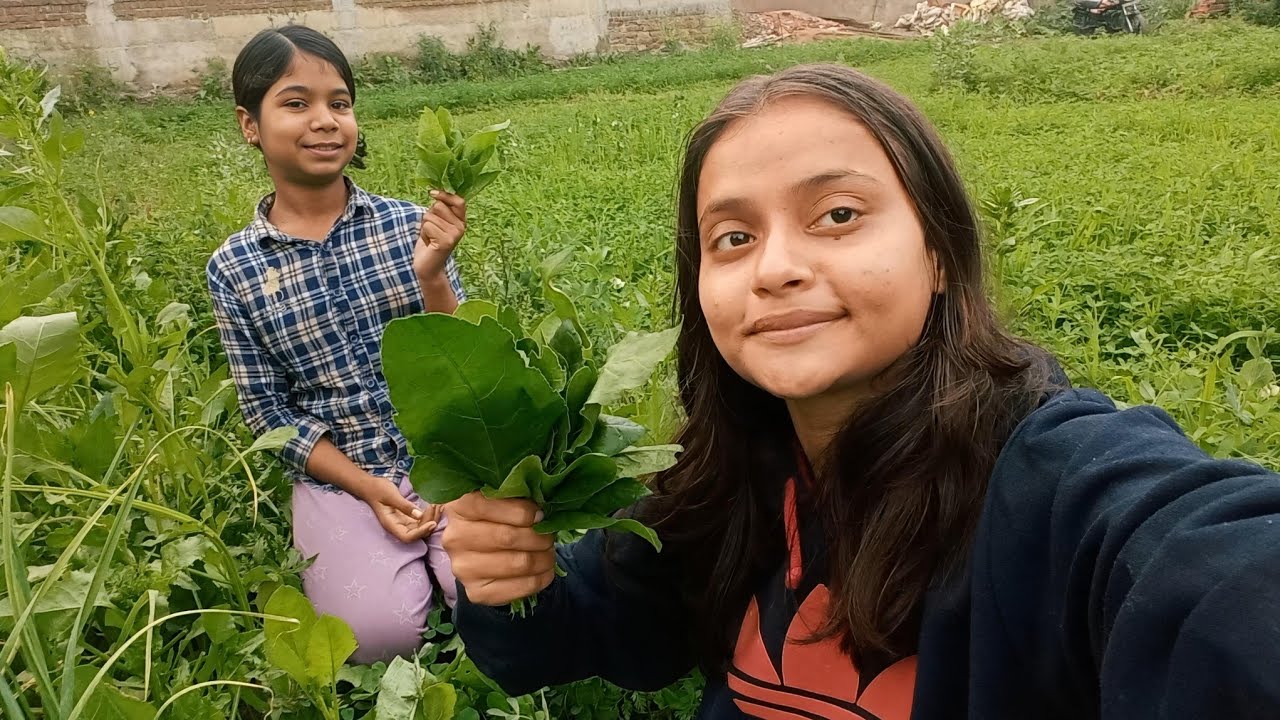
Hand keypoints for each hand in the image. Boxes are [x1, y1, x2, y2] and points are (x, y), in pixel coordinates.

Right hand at [365, 479, 437, 543]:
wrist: (371, 486)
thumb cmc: (378, 489)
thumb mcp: (391, 496)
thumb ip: (404, 506)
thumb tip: (419, 515)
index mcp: (391, 524)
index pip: (408, 537)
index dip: (421, 533)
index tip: (432, 523)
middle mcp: (398, 526)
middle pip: (417, 534)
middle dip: (429, 524)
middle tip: (437, 508)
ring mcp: (403, 522)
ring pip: (420, 527)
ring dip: (430, 519)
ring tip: (437, 505)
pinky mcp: (407, 516)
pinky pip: (420, 520)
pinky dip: (428, 515)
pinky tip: (433, 505)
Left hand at [414, 190, 465, 281]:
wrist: (428, 267)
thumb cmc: (430, 242)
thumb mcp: (437, 222)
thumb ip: (439, 209)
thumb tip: (434, 191)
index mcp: (461, 221)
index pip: (458, 201)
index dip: (445, 195)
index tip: (432, 193)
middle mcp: (461, 227)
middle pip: (439, 205)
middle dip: (429, 215)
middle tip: (432, 230)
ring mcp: (455, 235)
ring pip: (430, 216)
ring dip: (425, 226)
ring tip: (430, 238)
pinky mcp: (446, 242)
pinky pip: (428, 226)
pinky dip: (423, 234)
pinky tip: (428, 243)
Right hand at [442, 491, 555, 605]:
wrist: (481, 553)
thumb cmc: (497, 518)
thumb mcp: (501, 499)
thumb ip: (517, 497)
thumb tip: (542, 510)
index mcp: (459, 508)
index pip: (489, 506)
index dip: (522, 511)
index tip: (540, 515)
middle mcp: (455, 539)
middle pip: (508, 537)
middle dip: (538, 536)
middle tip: (549, 535)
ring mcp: (463, 568)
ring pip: (518, 563)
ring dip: (544, 558)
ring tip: (549, 552)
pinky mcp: (476, 592)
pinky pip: (519, 588)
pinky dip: (540, 578)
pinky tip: (545, 570)